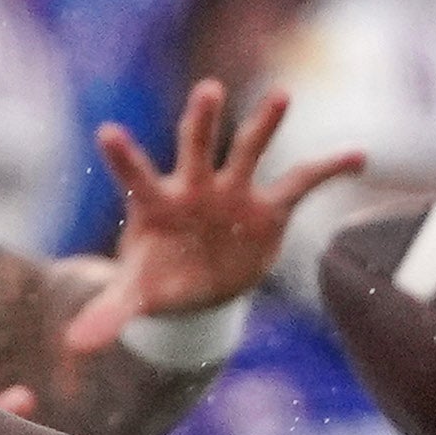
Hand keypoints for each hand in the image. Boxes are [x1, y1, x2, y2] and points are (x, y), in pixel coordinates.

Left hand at [63, 80, 363, 355]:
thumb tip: (77, 344)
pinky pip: (301, 183)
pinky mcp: (268, 208)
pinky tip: (358, 157)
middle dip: (203, 121)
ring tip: (281, 95)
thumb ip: (110, 313)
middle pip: (197, 147)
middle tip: (209, 91)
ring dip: (265, 124)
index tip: (106, 132)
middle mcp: (195, 188)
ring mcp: (233, 193)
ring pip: (249, 150)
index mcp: (156, 205)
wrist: (198, 289)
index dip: (123, 157)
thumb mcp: (134, 297)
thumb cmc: (157, 282)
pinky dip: (329, 170)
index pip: (135, 176)